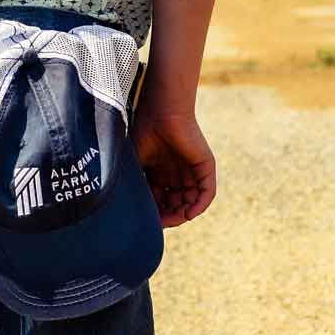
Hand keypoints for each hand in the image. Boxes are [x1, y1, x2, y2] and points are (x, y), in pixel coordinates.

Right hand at [131, 106, 215, 228]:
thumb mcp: (135, 164)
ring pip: (192, 201)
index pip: (160, 201)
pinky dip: (199, 206)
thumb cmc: (144, 131)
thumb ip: (135, 185)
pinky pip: (207, 192)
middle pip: (176, 204)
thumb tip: (128, 210)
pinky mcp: (205, 167)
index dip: (155, 213)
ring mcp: (192, 171)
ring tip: (174, 218)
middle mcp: (177, 173)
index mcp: (160, 172)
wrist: (161, 111)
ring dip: (183, 213)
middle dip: (169, 215)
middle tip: (161, 222)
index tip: (148, 221)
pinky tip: (188, 213)